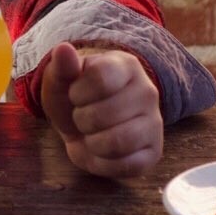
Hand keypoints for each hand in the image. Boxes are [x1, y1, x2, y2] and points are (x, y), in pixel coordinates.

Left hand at [40, 42, 162, 178]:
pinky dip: (103, 163)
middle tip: (81, 116)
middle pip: (105, 114)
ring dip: (92, 142)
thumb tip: (63, 48)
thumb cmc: (73, 95)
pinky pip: (127, 165)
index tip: (74, 94)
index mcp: (125, 66)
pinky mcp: (154, 152)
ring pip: (119, 142)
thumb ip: (61, 65)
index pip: (101, 79)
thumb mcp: (60, 78)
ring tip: (90, 133)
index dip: (77, 92)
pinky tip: (99, 150)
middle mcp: (148, 92)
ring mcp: (155, 123)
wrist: (83, 122)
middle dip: (81, 120)